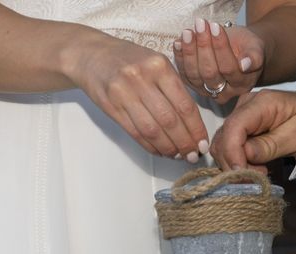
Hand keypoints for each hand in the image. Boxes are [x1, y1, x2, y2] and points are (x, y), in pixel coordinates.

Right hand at [65, 34, 208, 160]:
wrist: (91, 55)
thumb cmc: (130, 60)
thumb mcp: (157, 64)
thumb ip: (175, 88)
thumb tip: (194, 125)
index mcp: (159, 66)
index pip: (185, 105)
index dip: (196, 129)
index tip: (203, 143)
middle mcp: (141, 78)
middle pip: (170, 121)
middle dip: (185, 143)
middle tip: (193, 155)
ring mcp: (123, 93)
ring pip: (153, 130)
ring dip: (169, 148)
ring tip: (179, 156)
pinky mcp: (111, 107)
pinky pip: (135, 133)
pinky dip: (151, 146)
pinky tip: (161, 151)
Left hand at [173, 19, 264, 104]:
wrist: (237, 52)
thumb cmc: (246, 48)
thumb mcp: (256, 48)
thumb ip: (254, 57)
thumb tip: (245, 65)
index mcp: (242, 85)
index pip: (229, 68)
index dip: (221, 48)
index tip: (215, 27)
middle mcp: (224, 93)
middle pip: (210, 73)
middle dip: (204, 47)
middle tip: (200, 26)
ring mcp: (207, 92)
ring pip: (195, 75)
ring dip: (189, 52)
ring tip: (188, 32)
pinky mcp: (193, 86)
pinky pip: (184, 74)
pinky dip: (179, 57)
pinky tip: (179, 42)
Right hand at [210, 90, 295, 171]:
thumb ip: (270, 146)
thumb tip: (243, 156)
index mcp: (261, 103)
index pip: (234, 127)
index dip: (233, 153)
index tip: (244, 175)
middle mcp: (245, 106)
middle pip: (224, 137)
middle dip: (233, 163)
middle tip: (255, 179)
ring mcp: (242, 115)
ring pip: (223, 144)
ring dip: (234, 164)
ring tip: (257, 174)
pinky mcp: (243, 127)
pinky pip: (230, 146)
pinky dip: (237, 161)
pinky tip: (254, 168)